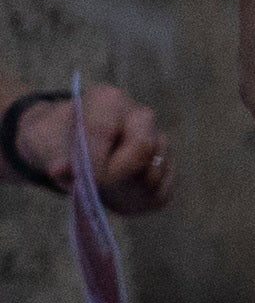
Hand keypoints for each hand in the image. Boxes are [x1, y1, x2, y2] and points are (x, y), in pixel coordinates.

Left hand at [14, 82, 164, 212]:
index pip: (106, 131)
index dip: (96, 162)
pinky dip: (143, 201)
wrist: (67, 146)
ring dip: (131, 189)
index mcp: (108, 101)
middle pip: (143, 149)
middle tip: (98, 188)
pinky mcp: (164, 167)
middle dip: (119, 175)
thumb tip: (61, 170)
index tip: (85, 182)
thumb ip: (53, 155)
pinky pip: (163, 191)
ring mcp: (157, 141)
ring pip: (156, 171)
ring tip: (105, 190)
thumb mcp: (42, 142)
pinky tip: (122, 196)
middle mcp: (139, 117)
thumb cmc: (55, 139)